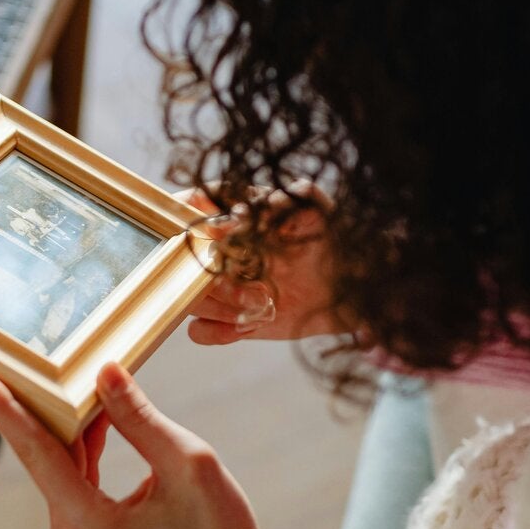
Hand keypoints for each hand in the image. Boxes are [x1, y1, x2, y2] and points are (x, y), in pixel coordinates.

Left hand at [0, 362, 286, 528]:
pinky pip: (74, 478)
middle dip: (30, 404)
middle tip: (3, 355)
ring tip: (56, 374)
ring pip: (58, 464)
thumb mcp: (188, 462)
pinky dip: (83, 445)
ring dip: (65, 422)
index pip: (36, 452)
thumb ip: (139, 417)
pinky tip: (95, 413)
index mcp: (89, 523)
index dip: (3, 408)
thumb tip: (103, 372)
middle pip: (41, 455)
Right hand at [179, 186, 341, 344]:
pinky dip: (216, 332)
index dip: (188, 211)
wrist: (344, 287)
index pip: (195, 204)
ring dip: (219, 304)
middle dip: (209, 274)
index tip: (203, 227)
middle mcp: (218, 250)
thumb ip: (300, 196)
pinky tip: (247, 327)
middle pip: (185, 259)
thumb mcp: (321, 213)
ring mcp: (218, 286)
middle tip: (248, 281)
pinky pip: (198, 329)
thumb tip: (263, 205)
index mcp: (235, 217)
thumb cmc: (329, 243)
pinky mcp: (225, 317)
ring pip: (189, 296)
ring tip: (258, 306)